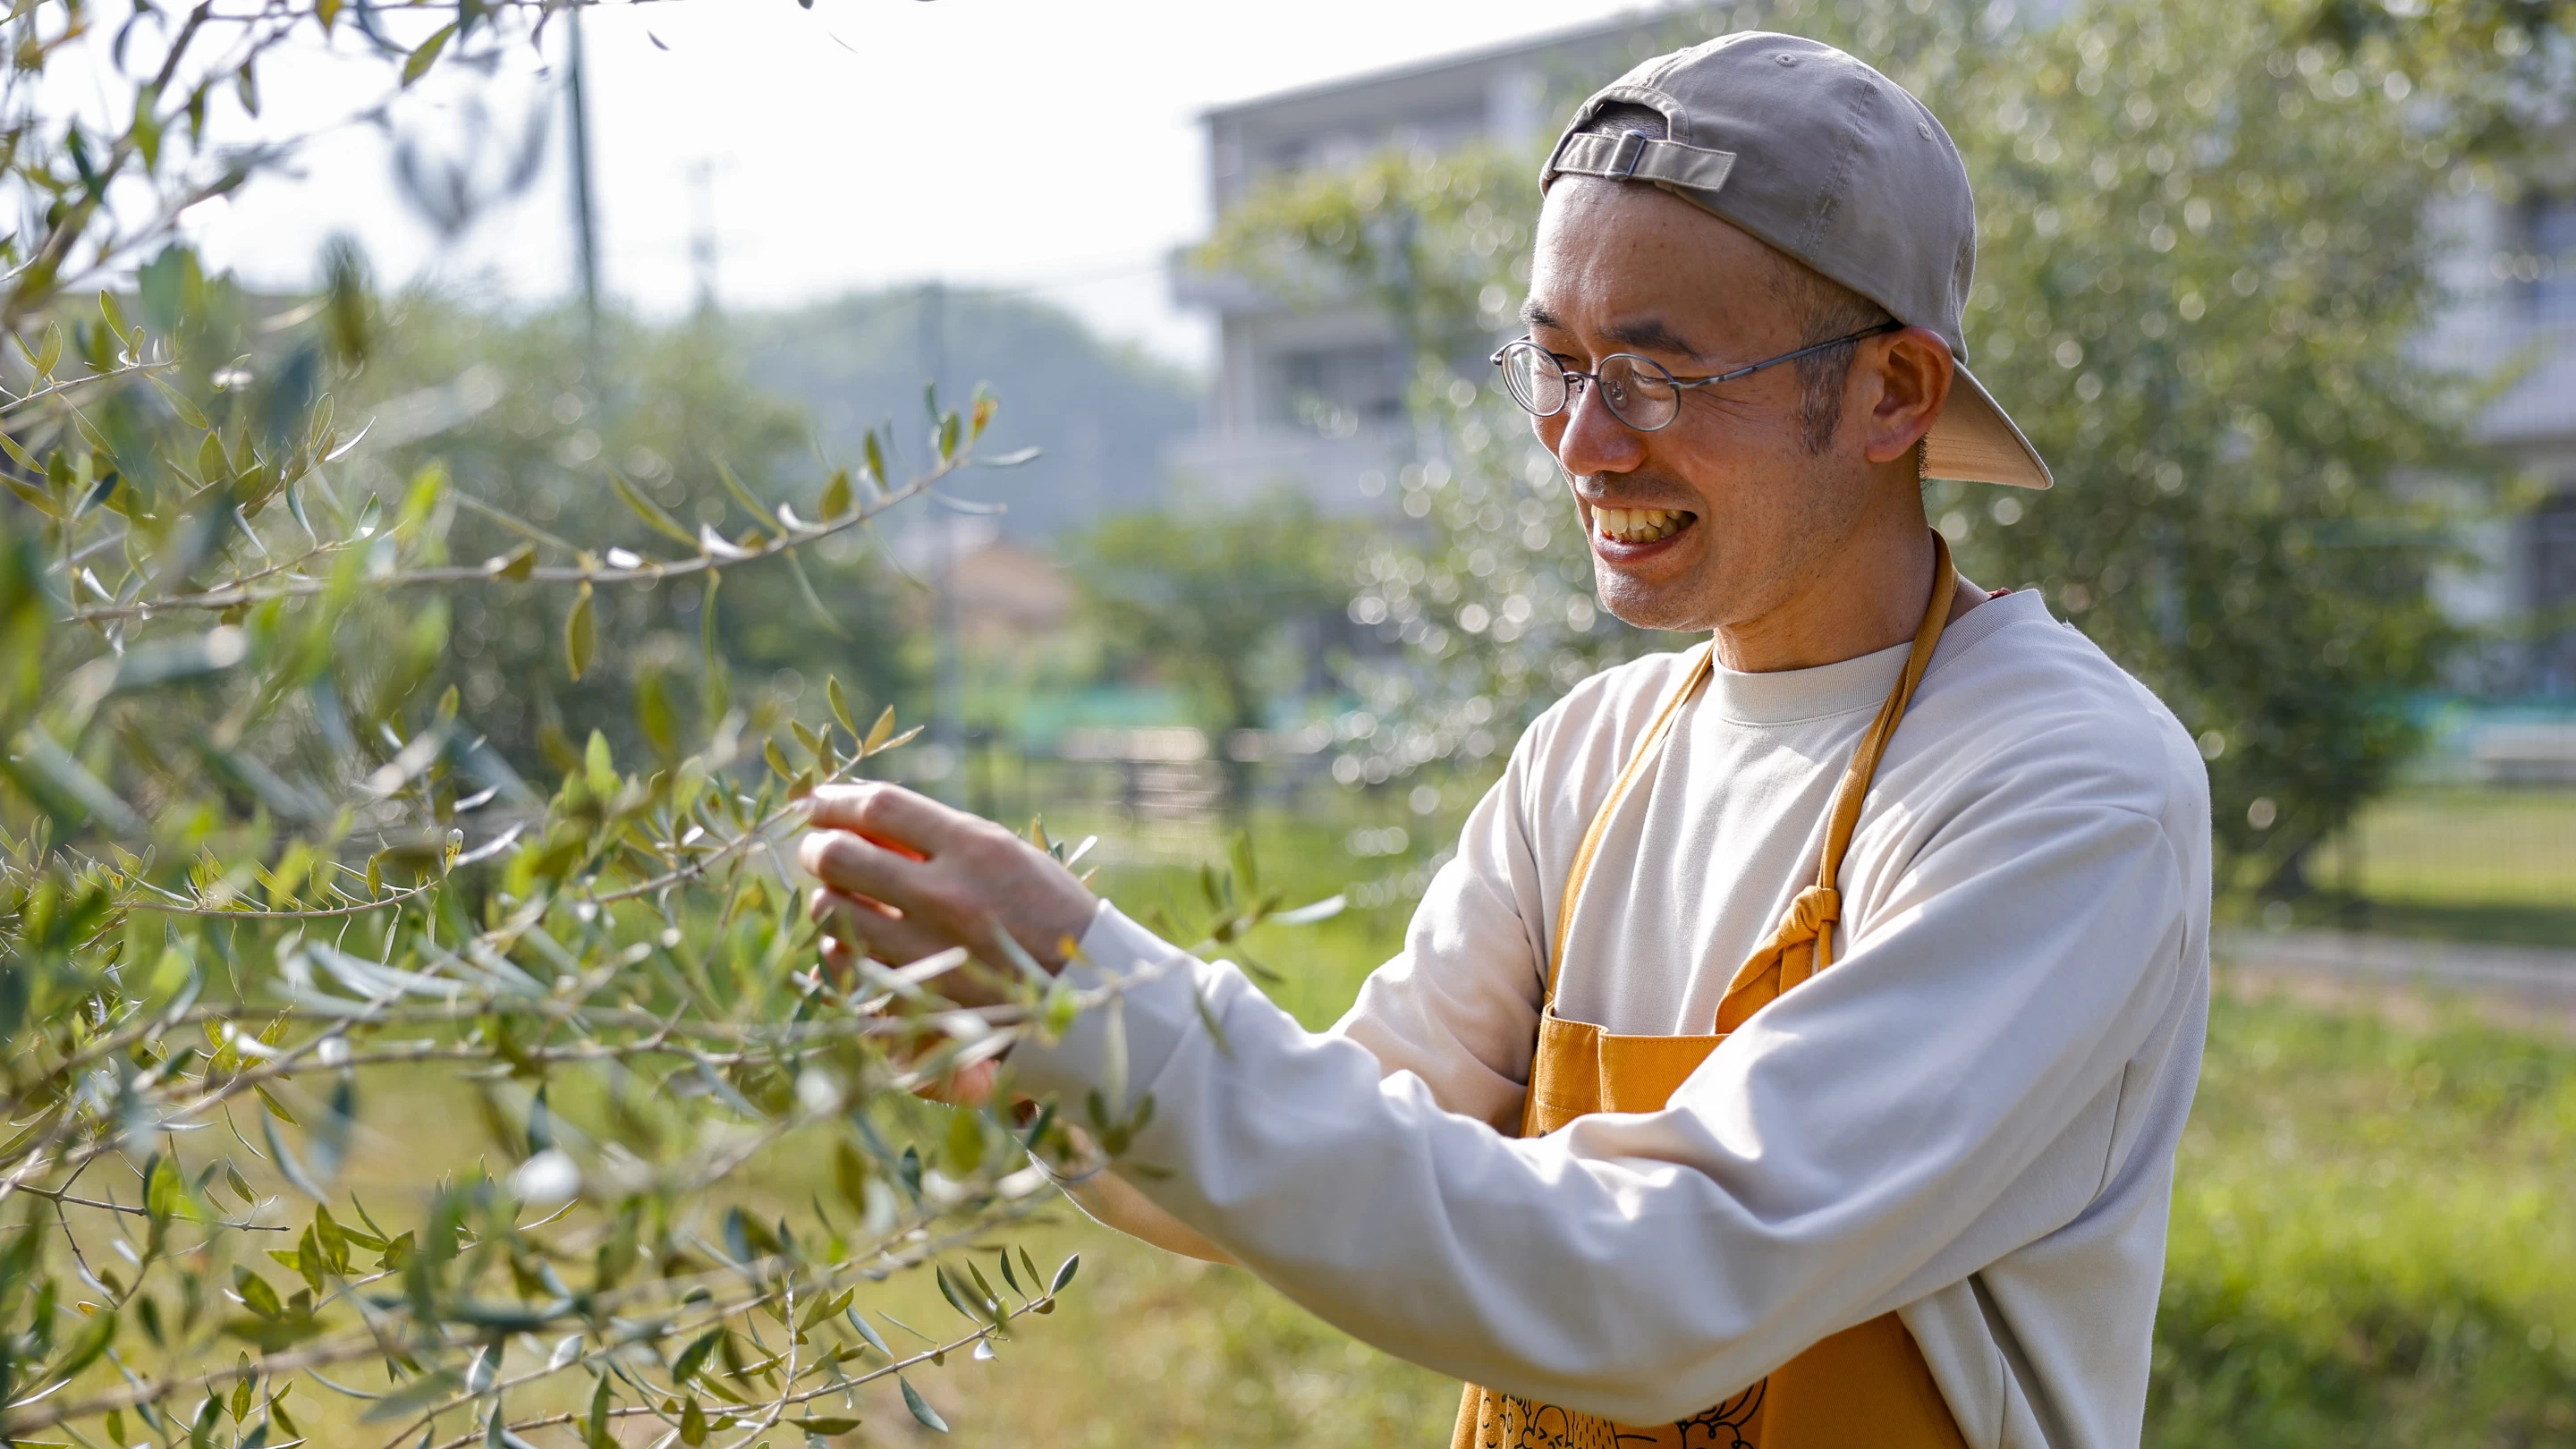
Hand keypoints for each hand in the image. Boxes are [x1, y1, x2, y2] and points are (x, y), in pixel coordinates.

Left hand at [796, 783, 1097, 1009]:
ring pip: (833, 911)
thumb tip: (868, 818)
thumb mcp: (1008, 855)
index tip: (817, 802)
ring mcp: (928, 947)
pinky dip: (840, 947)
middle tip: (817, 850)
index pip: (880, 807)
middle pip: (841, 855)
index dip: (835, 800)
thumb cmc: (1050, 913)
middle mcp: (945, 893)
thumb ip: (943, 838)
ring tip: (836, 896)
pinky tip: (851, 940)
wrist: (1088, 990)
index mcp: (974, 847)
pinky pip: (850, 963)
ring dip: (825, 898)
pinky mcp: (920, 993)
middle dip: (817, 848)